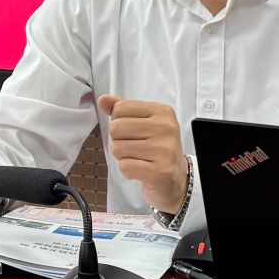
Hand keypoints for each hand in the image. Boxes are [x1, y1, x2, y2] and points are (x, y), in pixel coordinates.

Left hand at [97, 95, 187, 214]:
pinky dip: (128, 171)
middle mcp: (166, 128)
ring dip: (123, 157)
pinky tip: (141, 170)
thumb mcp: (143, 124)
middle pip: (116, 128)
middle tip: (135, 148)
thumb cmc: (156, 149)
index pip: (120, 108)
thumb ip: (122, 110)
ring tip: (139, 159)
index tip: (133, 132)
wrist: (175, 179)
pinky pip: (125, 167)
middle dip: (118, 141)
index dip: (119, 122)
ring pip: (118, 148)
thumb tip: (103, 99)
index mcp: (162, 112)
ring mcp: (165, 150)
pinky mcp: (160, 171)